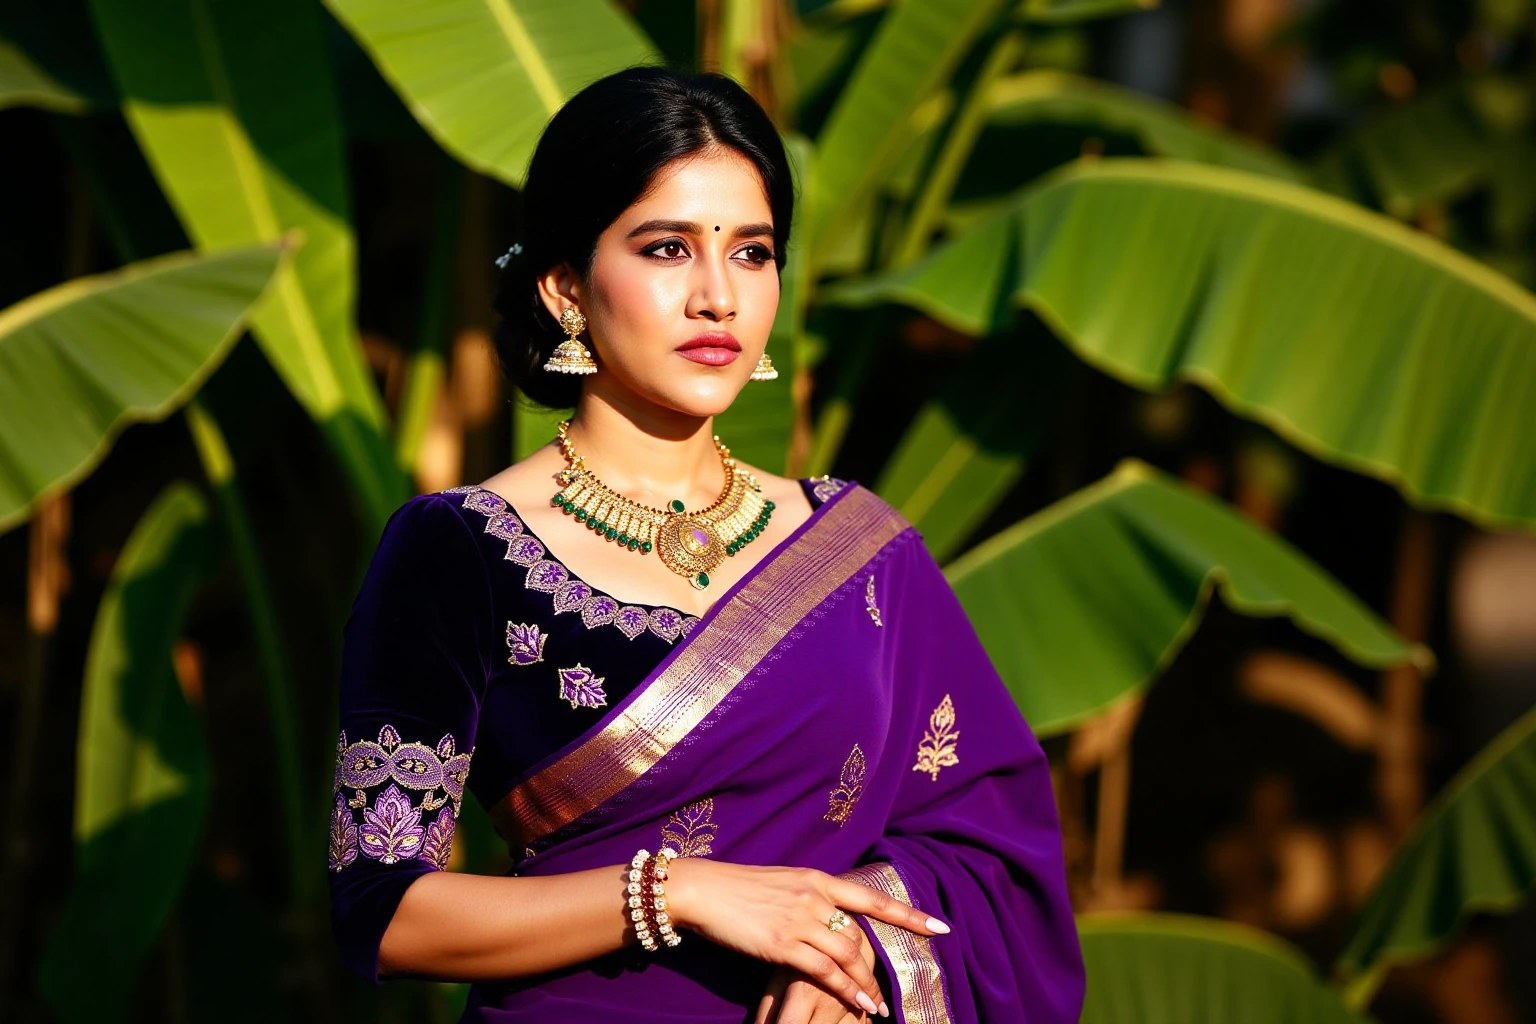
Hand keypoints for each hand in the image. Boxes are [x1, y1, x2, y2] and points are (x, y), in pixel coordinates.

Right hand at [666, 860, 939, 1018]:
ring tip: (879, 1007)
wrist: (703, 889)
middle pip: (864, 933)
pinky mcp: (783, 944)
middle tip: (906, 979)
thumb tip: (831, 915)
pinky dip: (847, 991)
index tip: (939, 926)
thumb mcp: (784, 883)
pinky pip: (826, 972)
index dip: (908, 914)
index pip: (873, 898)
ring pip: (849, 956)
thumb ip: (811, 897)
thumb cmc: (740, 888)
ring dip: (867, 985)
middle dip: (887, 960)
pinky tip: (860, 1006)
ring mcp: (800, 920)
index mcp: (818, 879)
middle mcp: (815, 896)